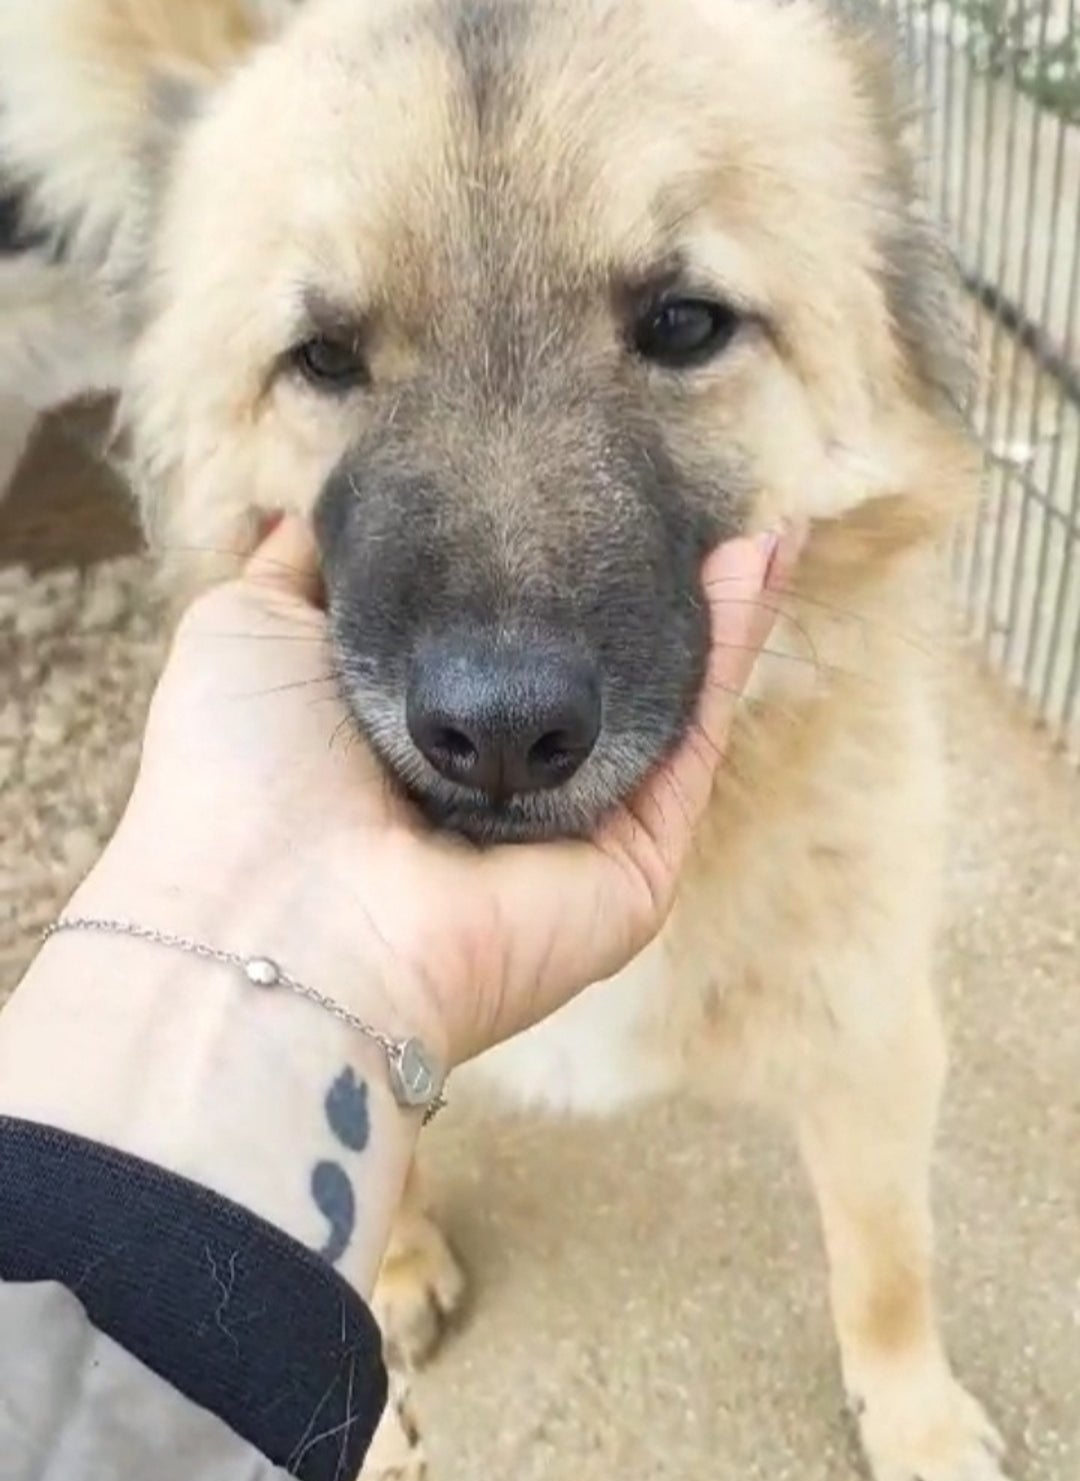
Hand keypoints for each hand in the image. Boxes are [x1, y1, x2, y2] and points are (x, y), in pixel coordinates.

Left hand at [97, 518, 795, 1065]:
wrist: (280, 917)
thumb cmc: (245, 772)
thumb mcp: (250, 631)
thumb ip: (310, 571)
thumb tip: (329, 508)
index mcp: (412, 740)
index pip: (496, 639)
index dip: (543, 563)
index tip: (579, 479)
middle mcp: (496, 788)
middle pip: (590, 672)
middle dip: (641, 584)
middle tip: (684, 490)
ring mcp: (572, 830)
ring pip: (661, 701)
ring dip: (713, 607)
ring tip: (751, 512)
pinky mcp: (634, 864)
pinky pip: (694, 743)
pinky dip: (730, 653)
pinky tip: (757, 561)